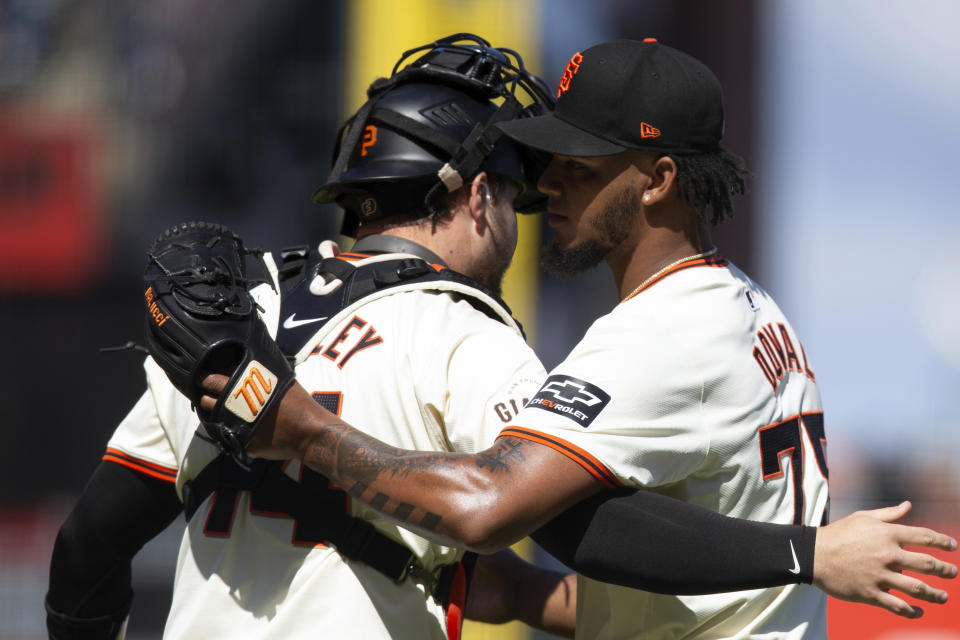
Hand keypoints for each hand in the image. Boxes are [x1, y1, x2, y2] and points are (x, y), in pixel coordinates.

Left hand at [199, 372, 309, 459]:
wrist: (310, 432)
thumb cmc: (298, 404)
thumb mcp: (280, 380)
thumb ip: (260, 376)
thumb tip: (247, 366)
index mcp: (244, 390)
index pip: (212, 381)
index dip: (203, 378)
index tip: (199, 376)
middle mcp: (236, 410)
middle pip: (208, 401)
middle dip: (203, 396)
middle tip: (202, 392)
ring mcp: (237, 429)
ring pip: (214, 419)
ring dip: (214, 413)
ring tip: (218, 408)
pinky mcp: (243, 445)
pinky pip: (230, 436)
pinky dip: (231, 430)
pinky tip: (237, 425)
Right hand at [814, 501, 956, 617]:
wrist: (813, 554)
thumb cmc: (838, 533)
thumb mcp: (863, 518)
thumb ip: (888, 514)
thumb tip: (908, 506)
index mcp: (887, 534)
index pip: (925, 537)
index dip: (943, 542)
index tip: (952, 547)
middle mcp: (888, 555)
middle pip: (928, 564)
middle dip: (945, 570)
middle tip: (952, 573)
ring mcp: (880, 575)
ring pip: (918, 588)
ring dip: (935, 594)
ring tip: (943, 597)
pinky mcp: (871, 593)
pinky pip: (898, 606)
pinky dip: (912, 611)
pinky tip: (919, 611)